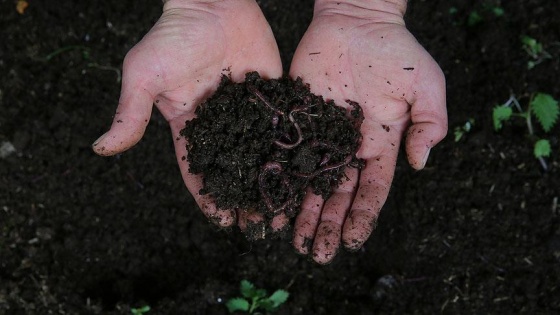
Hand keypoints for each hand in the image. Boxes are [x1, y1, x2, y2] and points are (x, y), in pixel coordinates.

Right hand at [92, 0, 281, 227]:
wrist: (213, 0)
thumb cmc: (173, 35)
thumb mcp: (143, 75)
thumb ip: (130, 113)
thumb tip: (100, 148)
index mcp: (189, 126)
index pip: (198, 171)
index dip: (210, 198)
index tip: (224, 222)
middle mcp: (220, 125)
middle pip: (233, 169)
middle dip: (245, 198)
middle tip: (261, 226)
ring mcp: (247, 113)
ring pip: (260, 155)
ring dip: (271, 182)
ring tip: (286, 210)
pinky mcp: (270, 98)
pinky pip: (281, 127)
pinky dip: (291, 151)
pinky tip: (304, 173)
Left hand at [289, 0, 446, 263]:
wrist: (356, 19)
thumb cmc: (396, 51)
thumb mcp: (426, 86)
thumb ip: (429, 124)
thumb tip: (419, 164)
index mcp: (378, 144)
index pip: (371, 190)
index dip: (362, 217)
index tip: (352, 243)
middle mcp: (347, 146)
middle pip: (336, 194)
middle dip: (328, 225)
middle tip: (316, 255)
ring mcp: (319, 134)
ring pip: (309, 181)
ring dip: (302, 212)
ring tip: (292, 242)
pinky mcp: (296, 119)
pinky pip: (285, 153)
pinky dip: (279, 178)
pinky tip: (271, 202)